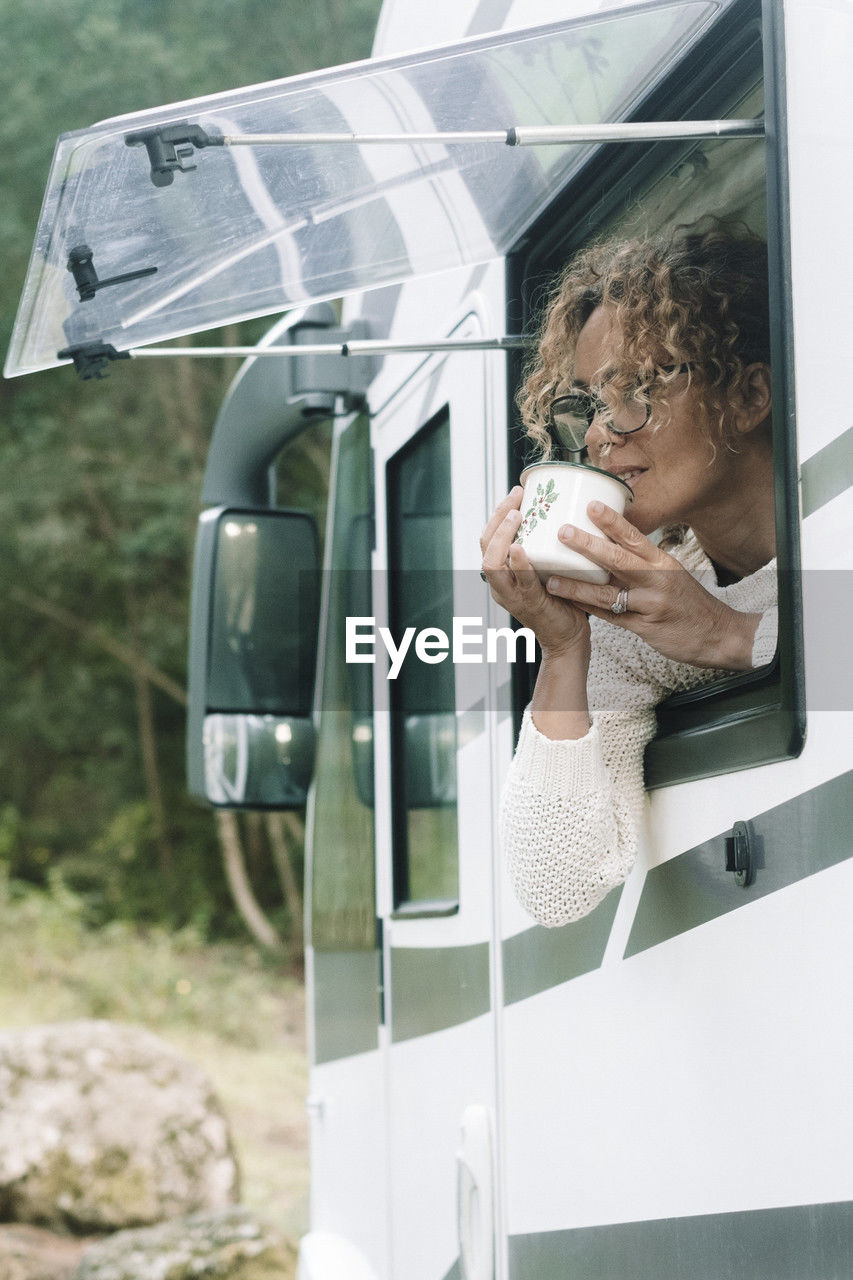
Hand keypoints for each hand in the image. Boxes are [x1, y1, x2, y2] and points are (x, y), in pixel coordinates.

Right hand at [479, 488, 590, 660]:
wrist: (568, 639)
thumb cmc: (561, 602)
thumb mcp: (546, 570)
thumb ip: (545, 549)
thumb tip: (562, 512)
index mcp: (501, 576)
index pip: (488, 539)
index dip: (497, 514)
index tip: (516, 493)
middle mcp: (500, 585)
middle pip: (485, 546)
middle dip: (497, 518)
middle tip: (516, 498)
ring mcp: (512, 595)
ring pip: (492, 563)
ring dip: (503, 536)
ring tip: (516, 515)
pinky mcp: (530, 603)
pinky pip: (519, 581)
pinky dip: (518, 564)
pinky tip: (520, 548)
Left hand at [545, 501, 760, 669]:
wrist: (718, 635)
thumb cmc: (690, 602)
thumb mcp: (673, 574)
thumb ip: (644, 562)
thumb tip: (612, 540)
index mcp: (664, 562)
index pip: (635, 537)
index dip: (612, 521)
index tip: (590, 506)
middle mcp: (657, 580)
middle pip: (618, 560)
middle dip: (588, 545)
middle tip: (562, 532)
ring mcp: (650, 605)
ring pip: (607, 593)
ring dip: (577, 586)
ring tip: (550, 579)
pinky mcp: (644, 628)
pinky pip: (610, 617)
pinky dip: (588, 609)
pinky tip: (568, 603)